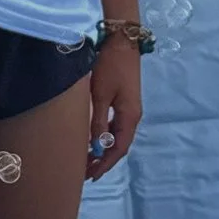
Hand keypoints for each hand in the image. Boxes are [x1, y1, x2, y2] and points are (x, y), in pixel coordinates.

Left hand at [85, 41, 141, 178]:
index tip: (92, 176)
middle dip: (104, 161)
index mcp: (129, 117)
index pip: (119, 149)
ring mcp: (130, 109)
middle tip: (86, 172)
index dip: (106, 164)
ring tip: (87, 160)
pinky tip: (94, 141)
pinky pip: (116, 127)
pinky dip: (105, 138)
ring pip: (117, 137)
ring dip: (104, 150)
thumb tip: (96, 147)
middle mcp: (133, 117)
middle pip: (120, 146)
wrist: (122, 42)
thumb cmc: (110, 68)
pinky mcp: (124, 102)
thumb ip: (98, 122)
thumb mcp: (100, 96)